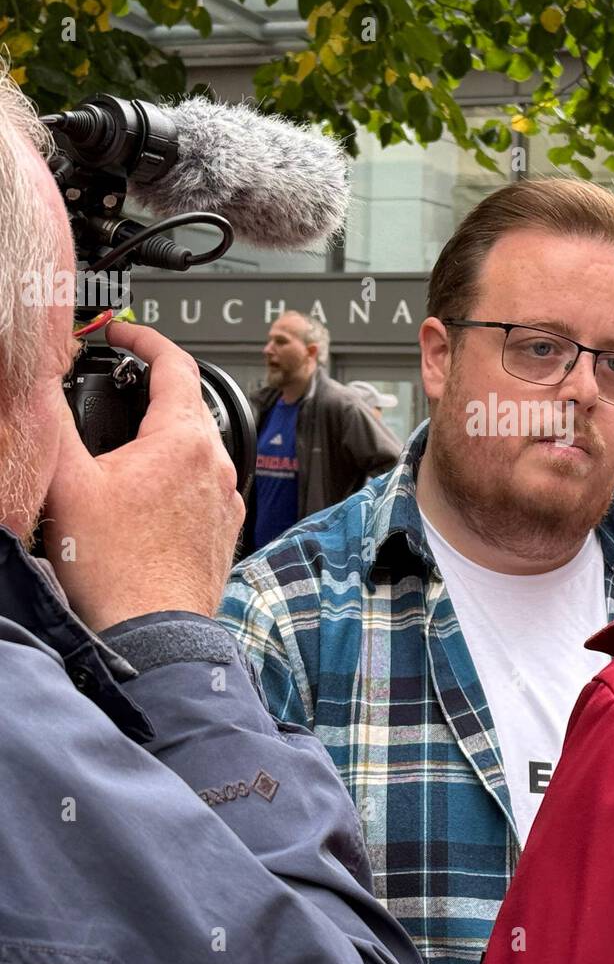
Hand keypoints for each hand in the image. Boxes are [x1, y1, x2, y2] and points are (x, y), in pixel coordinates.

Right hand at [43, 321, 244, 633]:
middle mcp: (216, 463)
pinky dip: (176, 476)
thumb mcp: (68, 483)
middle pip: (187, 404)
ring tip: (125, 447)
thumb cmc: (117, 568)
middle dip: (151, 389)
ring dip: (163, 437)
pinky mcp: (223, 529)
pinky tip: (145, 496)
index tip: (121, 332)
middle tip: (117, 387)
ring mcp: (224, 498)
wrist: (153, 631)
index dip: (144, 337)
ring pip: (196, 447)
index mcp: (184, 439)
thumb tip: (39, 384)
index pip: (175, 362)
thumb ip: (52, 423)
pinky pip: (202, 486)